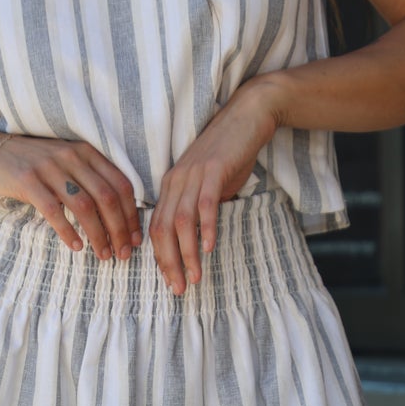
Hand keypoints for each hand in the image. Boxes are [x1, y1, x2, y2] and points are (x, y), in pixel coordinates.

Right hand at [0, 128, 143, 260]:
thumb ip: (90, 179)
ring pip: (84, 206)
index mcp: (86, 151)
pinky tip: (75, 247)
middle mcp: (71, 156)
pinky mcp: (28, 181)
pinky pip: (54, 210)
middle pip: (107, 197)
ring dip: (98, 235)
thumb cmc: (34, 164)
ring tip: (103, 255)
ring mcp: (49, 167)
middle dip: (119, 230)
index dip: (131, 215)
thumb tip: (119, 215)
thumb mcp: (66, 163)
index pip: (121, 184)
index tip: (135, 239)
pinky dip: (68, 231)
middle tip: (123, 254)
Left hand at [147, 77, 283, 293]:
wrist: (247, 116)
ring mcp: (193, 175)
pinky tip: (210, 248)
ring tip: (194, 277)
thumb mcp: (208, 184)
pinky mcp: (213, 169)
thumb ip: (199, 209)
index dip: (161, 258)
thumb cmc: (230, 153)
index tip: (170, 281)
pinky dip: (206, 228)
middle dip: (169, 264)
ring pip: (181, 222)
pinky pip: (205, 204)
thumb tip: (200, 239)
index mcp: (171, 186)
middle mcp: (176, 181)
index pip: (157, 228)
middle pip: (162, 230)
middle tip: (178, 289)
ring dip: (187, 253)